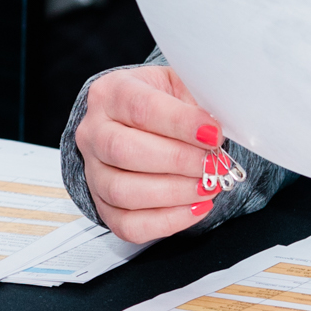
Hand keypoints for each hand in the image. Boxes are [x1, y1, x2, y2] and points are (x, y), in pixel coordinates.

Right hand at [75, 63, 233, 242]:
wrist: (138, 125)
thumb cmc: (161, 104)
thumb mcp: (178, 85)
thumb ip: (195, 101)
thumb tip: (217, 129)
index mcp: (111, 93)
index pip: (140, 107)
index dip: (180, 123)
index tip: (214, 134)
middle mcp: (93, 132)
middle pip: (124, 150)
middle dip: (177, 161)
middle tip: (212, 164)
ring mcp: (94, 173)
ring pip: (123, 191)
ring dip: (174, 192)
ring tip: (207, 186)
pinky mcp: (104, 206)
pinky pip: (129, 225)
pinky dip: (167, 221)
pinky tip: (195, 207)